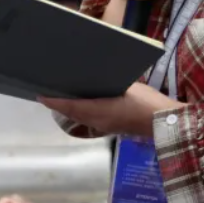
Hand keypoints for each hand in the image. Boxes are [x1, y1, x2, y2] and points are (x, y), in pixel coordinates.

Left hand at [39, 83, 181, 137]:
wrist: (163, 123)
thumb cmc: (147, 103)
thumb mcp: (130, 87)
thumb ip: (113, 83)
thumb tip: (100, 74)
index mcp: (100, 111)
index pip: (71, 106)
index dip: (55, 101)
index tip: (40, 95)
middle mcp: (98, 121)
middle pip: (73, 113)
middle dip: (60, 104)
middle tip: (49, 92)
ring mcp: (105, 126)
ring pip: (81, 117)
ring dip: (70, 108)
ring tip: (63, 96)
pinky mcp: (112, 127)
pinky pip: (90, 119)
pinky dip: (82, 111)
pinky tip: (84, 103)